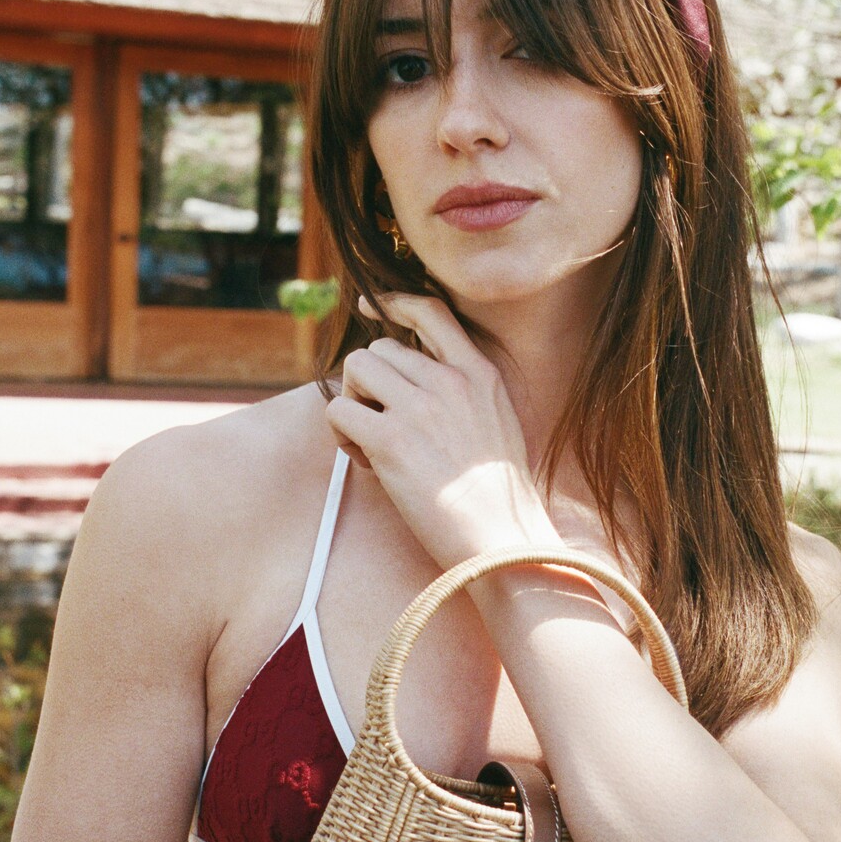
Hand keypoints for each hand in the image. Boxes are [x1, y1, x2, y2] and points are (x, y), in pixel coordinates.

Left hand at [325, 292, 558, 572]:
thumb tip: (414, 384)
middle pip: (380, 349)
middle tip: (385, 429)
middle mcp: (449, 381)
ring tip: (374, 444)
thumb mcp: (500, 424)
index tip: (369, 305)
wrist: (502, 539)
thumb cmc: (500, 498)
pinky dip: (342, 435)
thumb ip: (466, 395)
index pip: (431, 312)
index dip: (393, 302)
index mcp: (480, 374)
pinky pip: (338, 409)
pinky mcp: (390, 439)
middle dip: (372, 385)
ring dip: (354, 403)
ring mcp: (420, 407)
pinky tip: (367, 462)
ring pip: (355, 369)